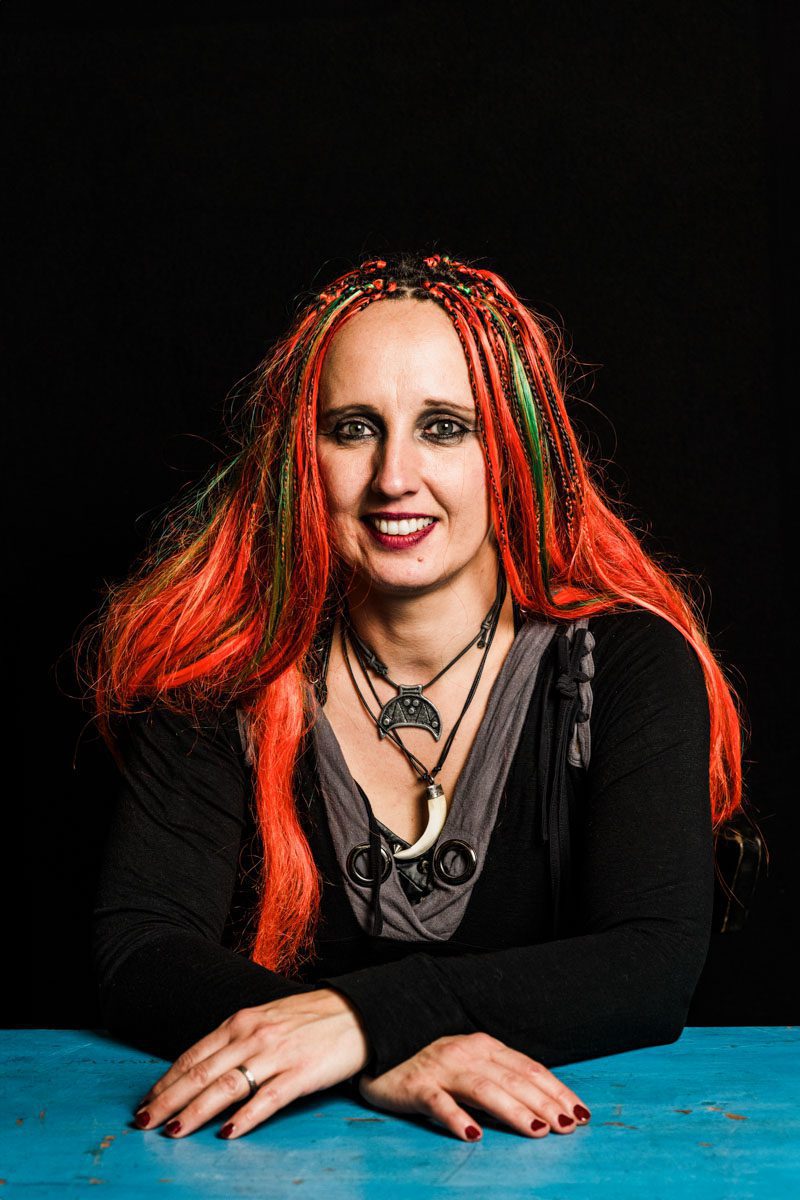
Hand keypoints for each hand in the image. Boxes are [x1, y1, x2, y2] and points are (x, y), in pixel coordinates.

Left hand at [132, 988, 370, 1138]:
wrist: (357, 1011)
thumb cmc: (310, 1018)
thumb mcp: (265, 1019)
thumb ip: (236, 1040)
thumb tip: (203, 1069)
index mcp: (241, 1021)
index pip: (194, 1054)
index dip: (167, 1081)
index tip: (147, 1101)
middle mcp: (253, 1035)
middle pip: (201, 1073)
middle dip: (169, 1100)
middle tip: (144, 1123)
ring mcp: (277, 1054)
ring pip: (226, 1086)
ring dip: (195, 1112)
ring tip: (174, 1132)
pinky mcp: (300, 1072)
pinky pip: (267, 1099)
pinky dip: (245, 1118)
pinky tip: (227, 1133)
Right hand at [357, 1032, 590, 1140]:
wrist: (378, 1049)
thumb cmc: (430, 1064)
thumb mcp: (469, 1064)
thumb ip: (499, 1078)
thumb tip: (540, 1105)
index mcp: (483, 1045)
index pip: (528, 1068)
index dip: (556, 1090)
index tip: (580, 1112)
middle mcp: (466, 1053)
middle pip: (513, 1078)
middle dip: (545, 1102)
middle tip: (569, 1125)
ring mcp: (442, 1068)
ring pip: (485, 1089)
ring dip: (514, 1111)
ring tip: (538, 1130)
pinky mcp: (417, 1086)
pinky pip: (439, 1103)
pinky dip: (457, 1119)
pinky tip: (473, 1135)